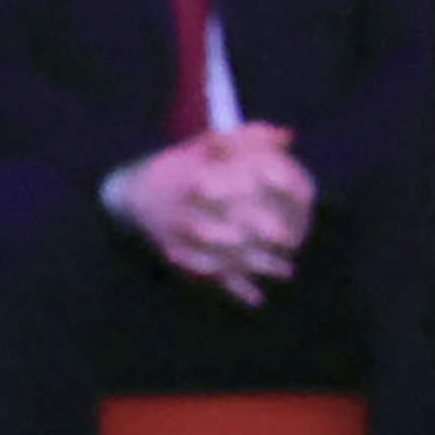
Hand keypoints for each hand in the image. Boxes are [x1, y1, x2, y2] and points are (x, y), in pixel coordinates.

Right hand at [117, 127, 308, 303]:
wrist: (132, 194)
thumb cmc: (180, 165)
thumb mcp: (207, 143)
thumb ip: (247, 138)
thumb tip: (287, 136)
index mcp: (194, 178)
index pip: (237, 184)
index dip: (271, 188)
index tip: (302, 195)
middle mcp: (185, 210)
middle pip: (228, 227)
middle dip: (263, 234)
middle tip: (294, 238)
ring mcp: (180, 237)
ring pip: (221, 257)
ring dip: (256, 266)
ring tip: (288, 270)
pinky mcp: (176, 255)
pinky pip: (207, 275)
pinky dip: (232, 288)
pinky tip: (258, 298)